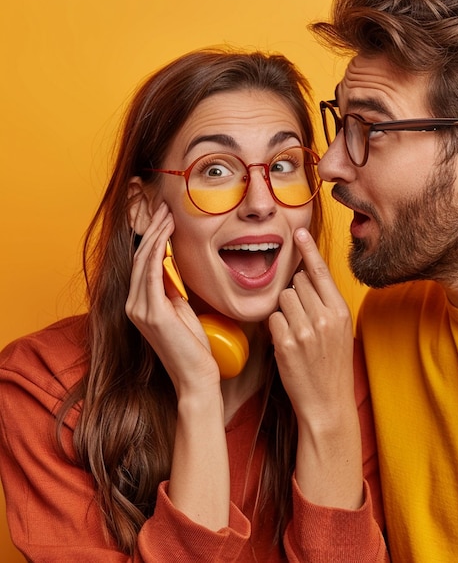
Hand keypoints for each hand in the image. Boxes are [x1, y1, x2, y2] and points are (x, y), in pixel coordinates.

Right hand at [125, 203, 221, 396]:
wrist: (196, 376)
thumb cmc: (193, 346)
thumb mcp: (181, 311)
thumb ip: (172, 291)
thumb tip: (172, 269)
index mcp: (140, 304)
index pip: (143, 263)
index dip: (152, 238)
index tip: (165, 217)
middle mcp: (134, 305)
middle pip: (141, 258)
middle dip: (153, 230)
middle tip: (165, 208)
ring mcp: (139, 310)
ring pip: (144, 262)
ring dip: (156, 235)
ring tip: (167, 215)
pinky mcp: (151, 313)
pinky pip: (152, 274)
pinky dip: (159, 252)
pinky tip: (166, 236)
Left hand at [268, 228, 354, 426]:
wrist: (328, 403)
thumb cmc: (333, 364)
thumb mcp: (341, 330)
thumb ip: (326, 302)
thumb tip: (306, 276)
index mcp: (340, 311)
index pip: (321, 272)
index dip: (308, 250)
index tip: (299, 232)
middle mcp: (324, 317)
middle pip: (297, 282)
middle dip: (296, 293)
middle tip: (304, 317)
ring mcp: (304, 330)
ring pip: (283, 297)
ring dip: (285, 309)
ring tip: (297, 331)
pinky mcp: (285, 343)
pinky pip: (273, 318)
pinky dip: (276, 327)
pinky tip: (287, 343)